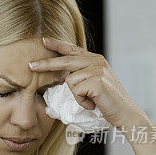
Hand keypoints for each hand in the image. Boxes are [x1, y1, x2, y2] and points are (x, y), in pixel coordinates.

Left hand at [29, 36, 148, 130]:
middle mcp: (96, 61)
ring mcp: (97, 70)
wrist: (126, 113)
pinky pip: (76, 91)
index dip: (57, 45)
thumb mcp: (93, 83)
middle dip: (46, 65)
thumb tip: (61, 75)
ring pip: (69, 81)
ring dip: (76, 96)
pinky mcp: (97, 81)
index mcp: (95, 59)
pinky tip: (93, 103)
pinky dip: (81, 101)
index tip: (44, 40)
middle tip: (30, 66)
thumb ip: (81, 75)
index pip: (72, 49)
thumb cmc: (107, 102)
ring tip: (91, 100)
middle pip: (64, 61)